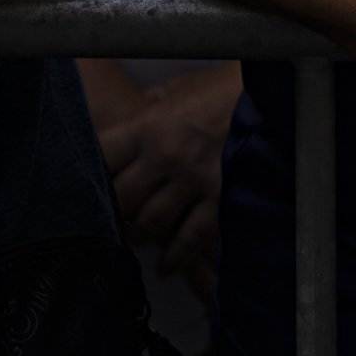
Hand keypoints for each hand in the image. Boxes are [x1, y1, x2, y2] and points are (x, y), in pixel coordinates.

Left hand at [95, 61, 241, 281]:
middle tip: (108, 220)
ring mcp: (193, 182)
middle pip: (122, 198)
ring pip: (152, 223)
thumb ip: (147, 112)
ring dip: (138, 236)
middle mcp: (165, 157)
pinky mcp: (220, 200)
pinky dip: (175, 257)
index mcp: (148, 126)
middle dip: (112, 212)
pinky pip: (191, 238)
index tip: (84, 186)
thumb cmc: (220, 89)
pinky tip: (165, 266)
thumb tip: (125, 131)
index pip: (102, 157)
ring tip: (133, 240)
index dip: (90, 173)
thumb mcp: (176, 90)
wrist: (271, 94)